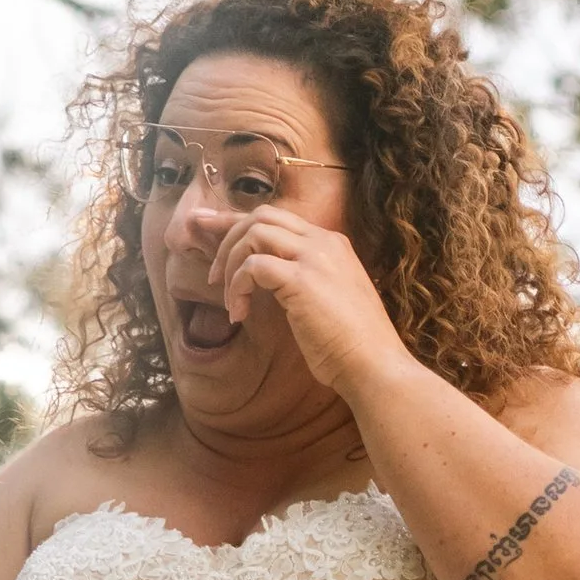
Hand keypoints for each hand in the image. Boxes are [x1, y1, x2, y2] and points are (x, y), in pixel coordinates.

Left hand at [207, 209, 406, 399]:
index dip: (237, 222)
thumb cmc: (349, 346)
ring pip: (254, 233)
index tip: (206, 227)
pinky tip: (238, 315)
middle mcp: (323, 242)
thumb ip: (302, 281)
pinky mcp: (301, 280)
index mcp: (331, 244)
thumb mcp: (327, 300)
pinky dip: (236, 288)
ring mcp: (314, 257)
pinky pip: (252, 266)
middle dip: (227, 237)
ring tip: (228, 301)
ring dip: (230, 265)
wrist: (373, 365)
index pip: (278, 218)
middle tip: (211, 275)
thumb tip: (266, 281)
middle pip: (262, 215)